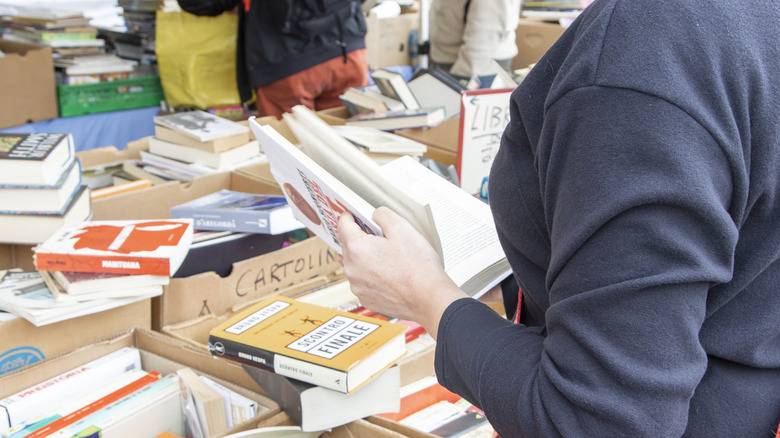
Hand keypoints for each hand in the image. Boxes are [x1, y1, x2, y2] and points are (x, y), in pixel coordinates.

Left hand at [337, 207, 467, 338]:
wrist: (428, 298)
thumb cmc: (417, 267)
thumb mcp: (402, 228)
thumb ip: (383, 215)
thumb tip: (375, 215)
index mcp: (357, 248)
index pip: (343, 226)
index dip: (349, 217)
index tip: (353, 215)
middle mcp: (352, 269)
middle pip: (348, 246)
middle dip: (360, 238)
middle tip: (377, 235)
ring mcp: (358, 287)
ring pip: (355, 265)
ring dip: (365, 258)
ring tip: (386, 256)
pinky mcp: (366, 299)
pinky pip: (363, 281)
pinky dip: (370, 275)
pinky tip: (387, 273)